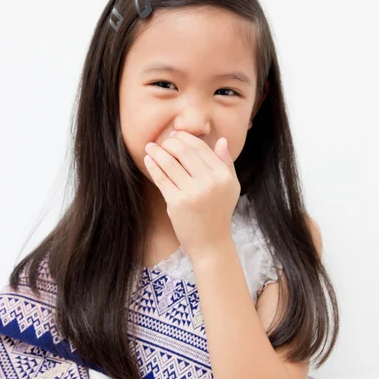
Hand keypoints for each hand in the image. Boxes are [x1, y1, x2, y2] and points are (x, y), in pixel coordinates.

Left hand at [144, 131, 240, 261]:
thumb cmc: (219, 213)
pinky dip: (153, 166)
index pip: (201, 148)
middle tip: (162, 141)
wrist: (210, 243)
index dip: (185, 138)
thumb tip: (221, 140)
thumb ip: (226, 163)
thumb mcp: (230, 187)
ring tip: (150, 147)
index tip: (175, 135)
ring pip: (170, 163)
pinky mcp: (177, 203)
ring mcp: (193, 193)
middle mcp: (210, 182)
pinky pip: (162, 178)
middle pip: (184, 152)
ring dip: (157, 152)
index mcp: (223, 176)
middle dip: (170, 142)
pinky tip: (148, 160)